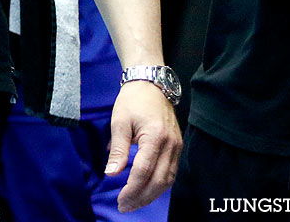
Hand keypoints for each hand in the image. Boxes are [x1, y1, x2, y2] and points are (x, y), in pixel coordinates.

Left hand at [106, 81, 181, 211]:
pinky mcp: (178, 147)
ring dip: (151, 195)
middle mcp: (170, 145)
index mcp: (155, 137)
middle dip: (142, 197)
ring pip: (168, 180)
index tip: (120, 200)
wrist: (152, 84)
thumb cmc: (132, 101)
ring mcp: (177, 146)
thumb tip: (111, 173)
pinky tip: (146, 190)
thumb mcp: (120, 123)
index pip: (144, 171)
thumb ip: (118, 150)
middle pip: (159, 181)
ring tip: (134, 202)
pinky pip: (171, 172)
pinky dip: (159, 185)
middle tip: (125, 206)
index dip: (132, 189)